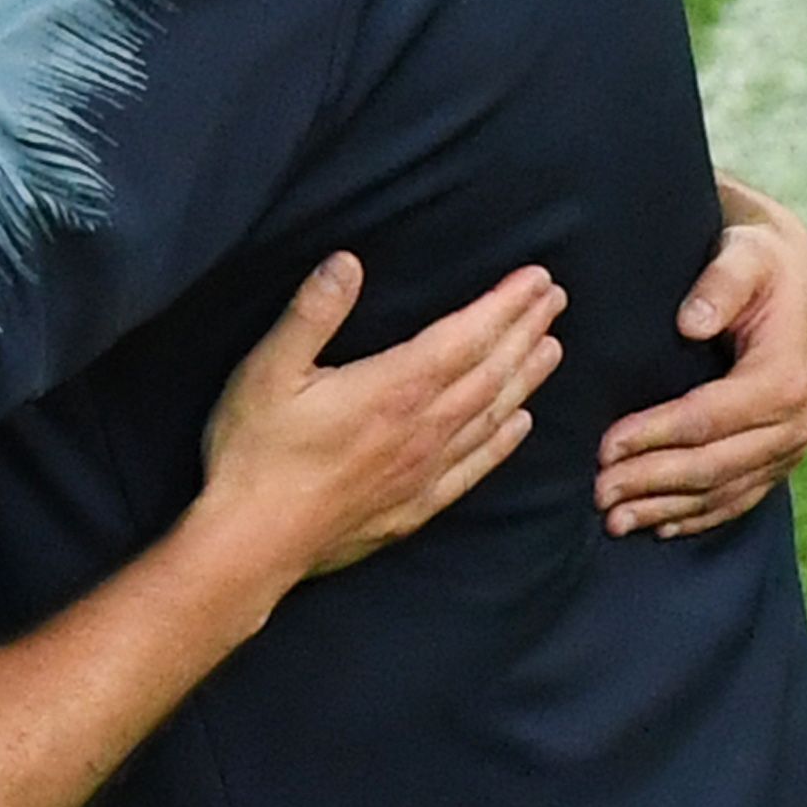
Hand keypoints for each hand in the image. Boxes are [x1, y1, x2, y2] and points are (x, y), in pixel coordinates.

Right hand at [200, 255, 561, 580]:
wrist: (251, 545)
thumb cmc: (255, 453)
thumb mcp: (267, 371)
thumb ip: (311, 313)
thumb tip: (347, 261)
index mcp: (393, 389)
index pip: (466, 337)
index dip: (505, 305)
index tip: (537, 279)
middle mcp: (421, 430)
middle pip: (491, 373)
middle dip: (526, 331)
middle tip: (555, 300)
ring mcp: (422, 473)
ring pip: (491, 416)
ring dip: (525, 379)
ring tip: (552, 348)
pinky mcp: (413, 508)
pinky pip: (474, 468)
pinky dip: (502, 442)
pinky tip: (519, 426)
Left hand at [593, 176, 806, 538]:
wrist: (791, 281)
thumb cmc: (757, 262)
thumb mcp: (744, 255)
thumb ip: (721, 283)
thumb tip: (692, 322)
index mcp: (785, 376)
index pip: (709, 417)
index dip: (655, 435)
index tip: (605, 445)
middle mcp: (797, 422)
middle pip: (713, 465)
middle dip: (652, 482)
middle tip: (597, 491)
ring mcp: (790, 448)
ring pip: (722, 491)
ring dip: (666, 509)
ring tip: (612, 518)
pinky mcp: (778, 460)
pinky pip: (738, 499)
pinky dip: (696, 516)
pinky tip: (658, 526)